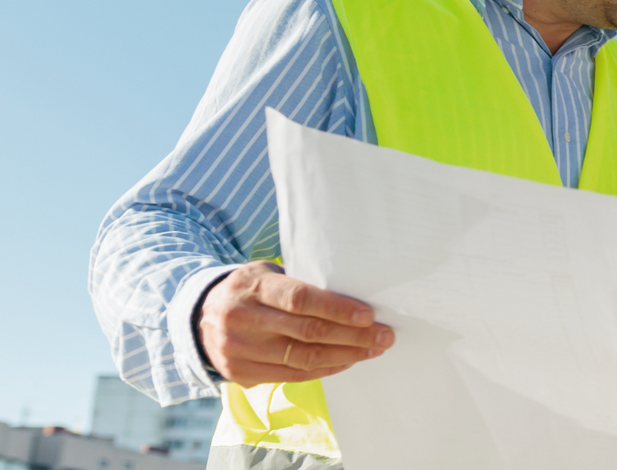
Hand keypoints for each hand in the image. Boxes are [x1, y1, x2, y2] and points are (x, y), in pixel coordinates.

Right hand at [196, 260, 393, 386]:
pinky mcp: (239, 373)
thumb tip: (352, 297)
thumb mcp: (266, 274)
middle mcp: (242, 319)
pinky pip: (292, 376)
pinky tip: (347, 361)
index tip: (368, 315)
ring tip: (372, 349)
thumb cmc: (249, 290)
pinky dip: (325, 369)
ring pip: (303, 359)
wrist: (198, 317)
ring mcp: (238, 350)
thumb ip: (300, 283)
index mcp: (252, 287)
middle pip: (308, 332)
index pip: (301, 299)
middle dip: (353, 336)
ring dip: (346, 356)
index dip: (338, 309)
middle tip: (384, 336)